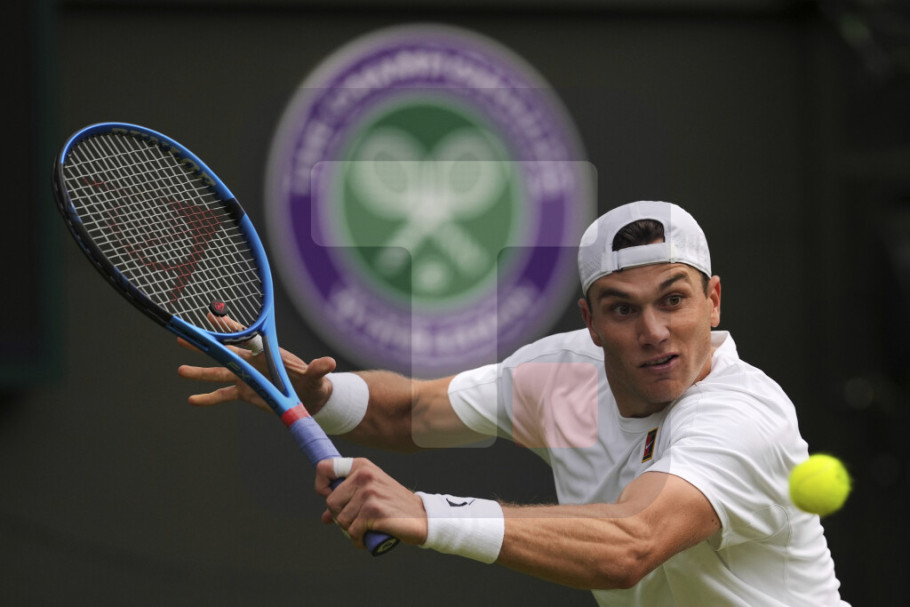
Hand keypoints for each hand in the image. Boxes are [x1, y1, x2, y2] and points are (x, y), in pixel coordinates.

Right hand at [176, 314, 336, 413]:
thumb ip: (318, 369)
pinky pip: (222, 395)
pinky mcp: (245, 392)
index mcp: (266, 352)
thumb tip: (329, 363)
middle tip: (184, 335)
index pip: (245, 336)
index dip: (229, 327)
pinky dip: (207, 398)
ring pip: (218, 372)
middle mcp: (252, 362)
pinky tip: (192, 400)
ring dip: (199, 371)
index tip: (212, 317)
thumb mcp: (316, 376)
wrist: (309, 397)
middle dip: (205, 344)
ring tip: (180, 370)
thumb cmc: (313, 382)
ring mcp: (246, 376)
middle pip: (224, 350)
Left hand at [316, 458, 427, 548]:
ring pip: (341, 520)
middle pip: (331, 502)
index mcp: (361, 466)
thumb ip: (348, 501)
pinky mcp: (373, 511)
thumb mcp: (371, 494)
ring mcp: (369, 493)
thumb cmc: (394, 505)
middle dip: (340, 517)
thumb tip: (325, 517)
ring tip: (365, 529)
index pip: (324, 468)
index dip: (321, 486)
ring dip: (351, 531)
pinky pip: (352, 531)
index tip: (328, 496)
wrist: (422, 516)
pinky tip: (367, 538)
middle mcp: (364, 475)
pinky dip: (358, 540)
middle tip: (356, 521)